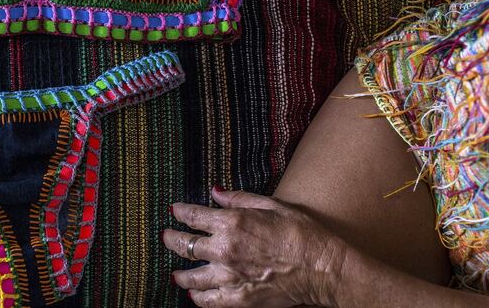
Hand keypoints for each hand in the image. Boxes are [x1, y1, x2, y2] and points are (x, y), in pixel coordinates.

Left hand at [163, 187, 346, 306]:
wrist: (321, 267)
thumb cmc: (300, 232)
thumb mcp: (270, 205)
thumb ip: (238, 198)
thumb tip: (215, 192)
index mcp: (231, 223)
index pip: (193, 216)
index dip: (180, 212)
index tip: (174, 210)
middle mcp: (224, 250)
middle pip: (185, 245)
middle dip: (172, 239)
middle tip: (167, 236)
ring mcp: (229, 277)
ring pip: (190, 277)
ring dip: (180, 273)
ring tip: (175, 272)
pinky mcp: (238, 299)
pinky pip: (207, 301)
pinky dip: (198, 297)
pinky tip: (194, 295)